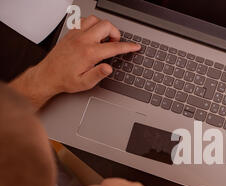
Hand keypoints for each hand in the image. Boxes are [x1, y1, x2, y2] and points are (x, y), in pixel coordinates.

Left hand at [9, 16, 139, 107]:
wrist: (47, 76)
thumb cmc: (65, 80)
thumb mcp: (85, 83)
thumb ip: (98, 75)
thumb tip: (109, 68)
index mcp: (89, 54)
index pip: (114, 47)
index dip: (128, 47)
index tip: (135, 46)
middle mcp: (82, 41)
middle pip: (106, 26)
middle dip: (116, 33)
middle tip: (115, 44)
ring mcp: (75, 35)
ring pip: (95, 19)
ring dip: (103, 27)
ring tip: (105, 39)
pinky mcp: (70, 33)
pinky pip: (84, 20)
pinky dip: (92, 25)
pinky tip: (93, 35)